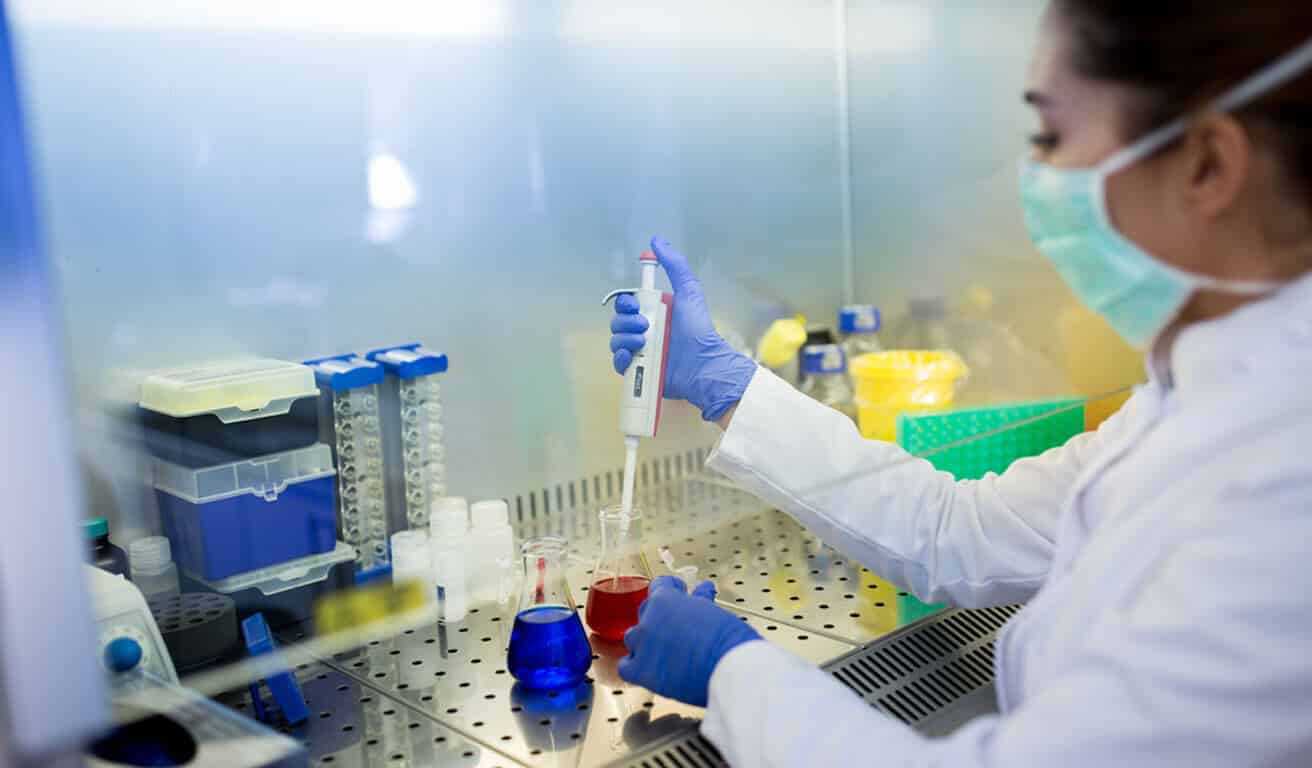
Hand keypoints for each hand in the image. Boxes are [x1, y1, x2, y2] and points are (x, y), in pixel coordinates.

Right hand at [610, 237, 757, 421]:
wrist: (703, 365)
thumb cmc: (698, 330)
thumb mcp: (689, 292)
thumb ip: (675, 265)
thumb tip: (657, 240)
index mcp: (654, 312)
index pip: (626, 303)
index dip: (625, 303)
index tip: (636, 305)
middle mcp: (645, 331)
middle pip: (618, 321)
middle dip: (626, 322)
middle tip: (644, 325)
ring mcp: (641, 352)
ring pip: (616, 341)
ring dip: (624, 339)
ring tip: (643, 342)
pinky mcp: (639, 371)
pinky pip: (619, 363)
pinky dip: (621, 358)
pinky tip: (632, 356)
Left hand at [618, 575, 760, 706]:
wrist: (729, 669)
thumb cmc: (728, 641)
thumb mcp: (715, 612)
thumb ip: (701, 602)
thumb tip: (703, 591)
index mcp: (666, 599)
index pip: (659, 586)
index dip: (670, 590)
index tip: (677, 593)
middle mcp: (649, 619)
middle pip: (645, 613)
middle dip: (660, 619)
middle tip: (677, 628)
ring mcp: (643, 644)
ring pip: (633, 639)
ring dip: (646, 643)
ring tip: (665, 652)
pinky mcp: (641, 670)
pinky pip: (627, 667)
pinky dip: (636, 668)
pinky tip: (650, 670)